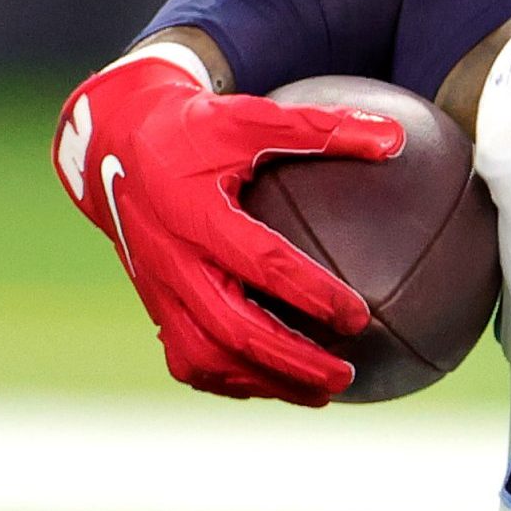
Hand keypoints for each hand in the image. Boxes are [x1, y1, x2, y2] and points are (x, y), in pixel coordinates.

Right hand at [51, 47, 405, 404]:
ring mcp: (158, 290)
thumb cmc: (195, 129)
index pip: (259, 263)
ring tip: (323, 394)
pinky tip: (280, 385)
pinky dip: (235, 381)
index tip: (360, 315)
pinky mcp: (154, 308)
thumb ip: (322, 128)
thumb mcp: (251, 116)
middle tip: (347, 374)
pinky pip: (190, 361)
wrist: (114, 148)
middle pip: (232, 329)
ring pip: (208, 357)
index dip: (309, 292)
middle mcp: (171, 258)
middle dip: (292, 360)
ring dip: (266, 382)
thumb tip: (396, 139)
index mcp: (194, 212)